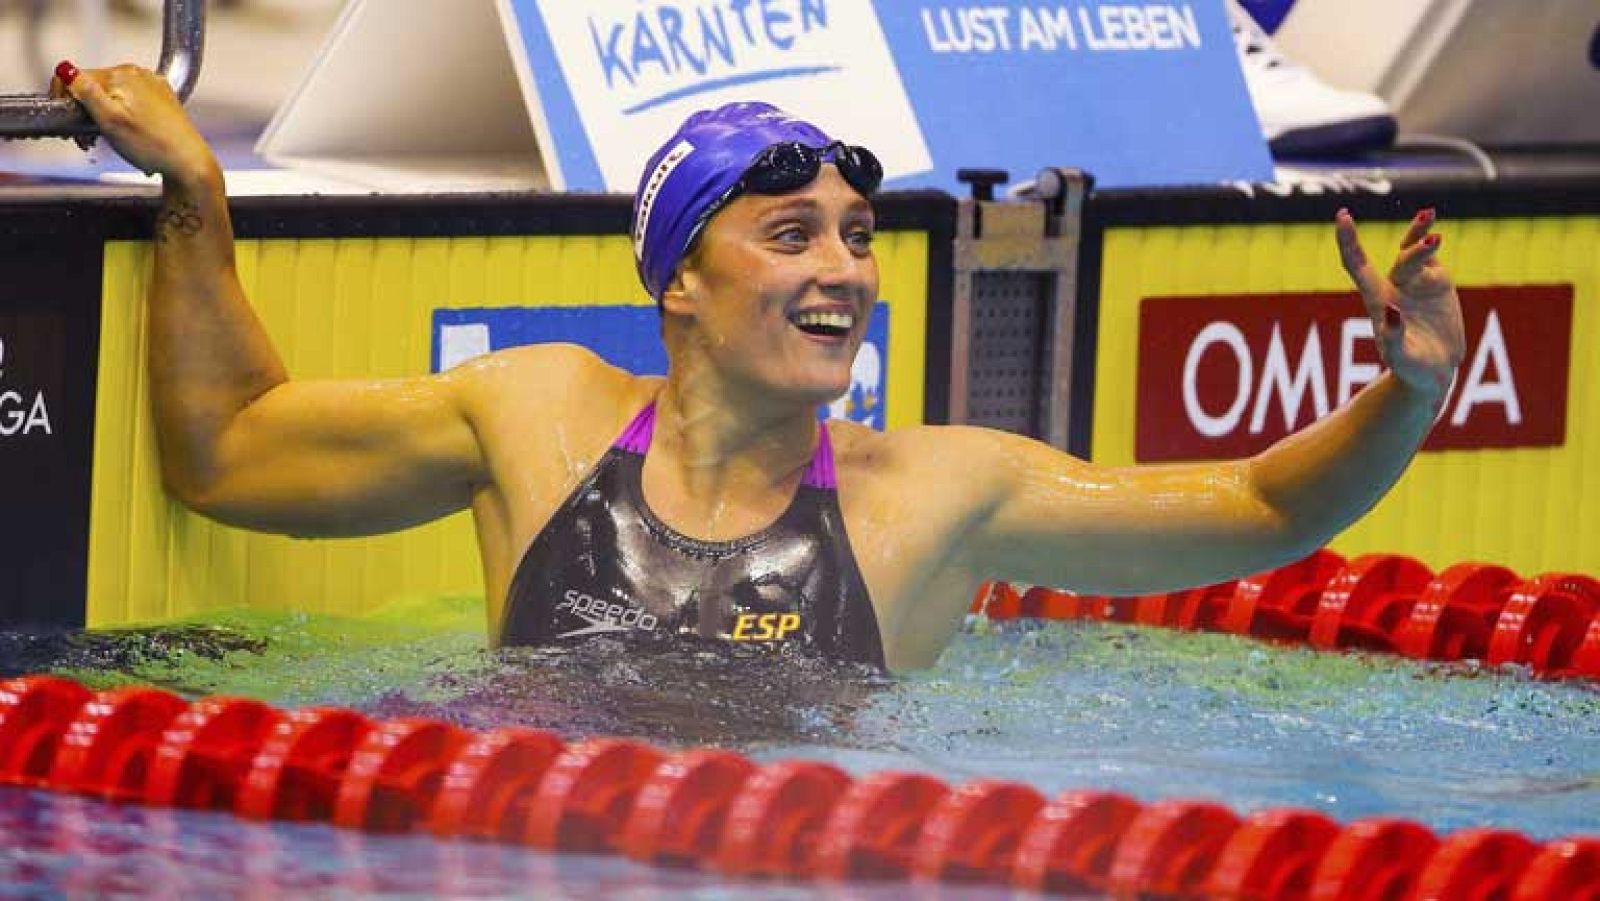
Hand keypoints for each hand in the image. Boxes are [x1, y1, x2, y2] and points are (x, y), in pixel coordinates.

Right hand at [50, 60, 217, 183]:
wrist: (189, 164)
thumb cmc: (153, 146)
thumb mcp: (109, 120)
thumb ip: (85, 92)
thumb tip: (66, 69)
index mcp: (122, 74)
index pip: (76, 77)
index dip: (65, 101)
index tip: (67, 123)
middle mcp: (139, 75)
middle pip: (94, 87)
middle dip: (84, 112)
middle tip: (86, 139)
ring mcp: (152, 87)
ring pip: (111, 97)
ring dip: (102, 117)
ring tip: (108, 140)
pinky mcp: (162, 101)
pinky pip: (131, 104)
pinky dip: (122, 118)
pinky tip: (127, 136)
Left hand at [1335, 208, 1465, 402]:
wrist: (1433, 373)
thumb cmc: (1410, 368)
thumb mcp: (1400, 357)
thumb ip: (1393, 335)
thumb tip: (1391, 310)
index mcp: (1378, 302)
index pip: (1357, 264)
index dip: (1349, 241)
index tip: (1342, 215)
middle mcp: (1394, 288)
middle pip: (1400, 260)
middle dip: (1414, 250)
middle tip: (1432, 244)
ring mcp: (1415, 284)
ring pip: (1413, 252)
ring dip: (1420, 238)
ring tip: (1429, 218)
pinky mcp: (1436, 285)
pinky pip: (1431, 257)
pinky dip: (1429, 241)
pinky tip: (1434, 232)